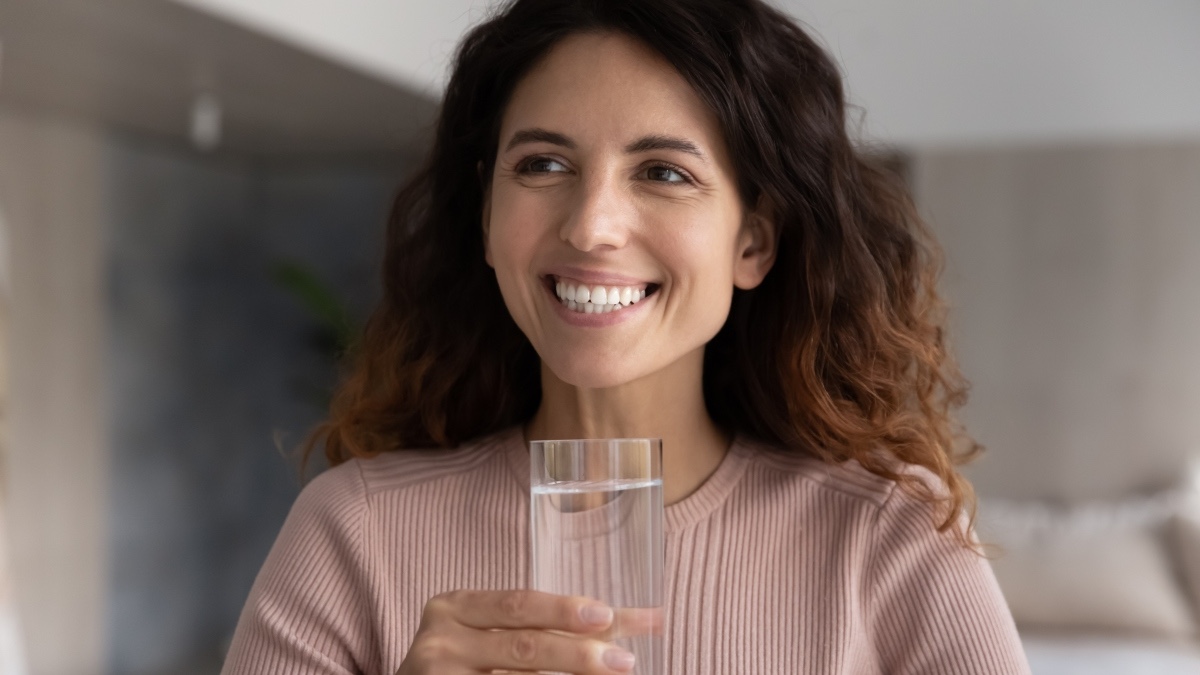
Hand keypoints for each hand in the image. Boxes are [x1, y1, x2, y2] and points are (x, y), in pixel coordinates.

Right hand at [395, 589, 652, 673]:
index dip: (565, 610)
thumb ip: (539, 627)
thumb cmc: (459, 663)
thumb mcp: (486, 634)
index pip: (519, 604)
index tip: (609, 615)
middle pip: (523, 646)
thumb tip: (616, 624)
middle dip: (579, 654)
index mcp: (454, 607)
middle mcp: (442, 642)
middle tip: (624, 661)